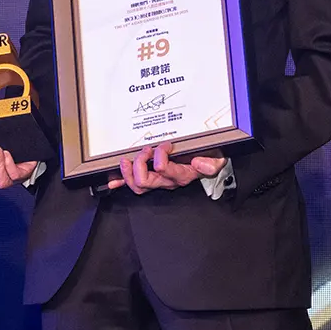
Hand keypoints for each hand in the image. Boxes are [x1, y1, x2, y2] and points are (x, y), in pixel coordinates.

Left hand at [107, 145, 225, 194]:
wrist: (210, 165)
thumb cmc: (210, 160)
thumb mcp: (216, 160)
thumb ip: (212, 163)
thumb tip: (199, 163)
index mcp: (181, 175)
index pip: (164, 169)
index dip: (160, 155)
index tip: (166, 144)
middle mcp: (167, 180)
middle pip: (145, 181)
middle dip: (140, 164)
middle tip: (145, 150)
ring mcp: (158, 180)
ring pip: (137, 185)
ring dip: (128, 172)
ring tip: (128, 160)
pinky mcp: (153, 177)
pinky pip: (135, 184)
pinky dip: (123, 181)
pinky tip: (114, 180)